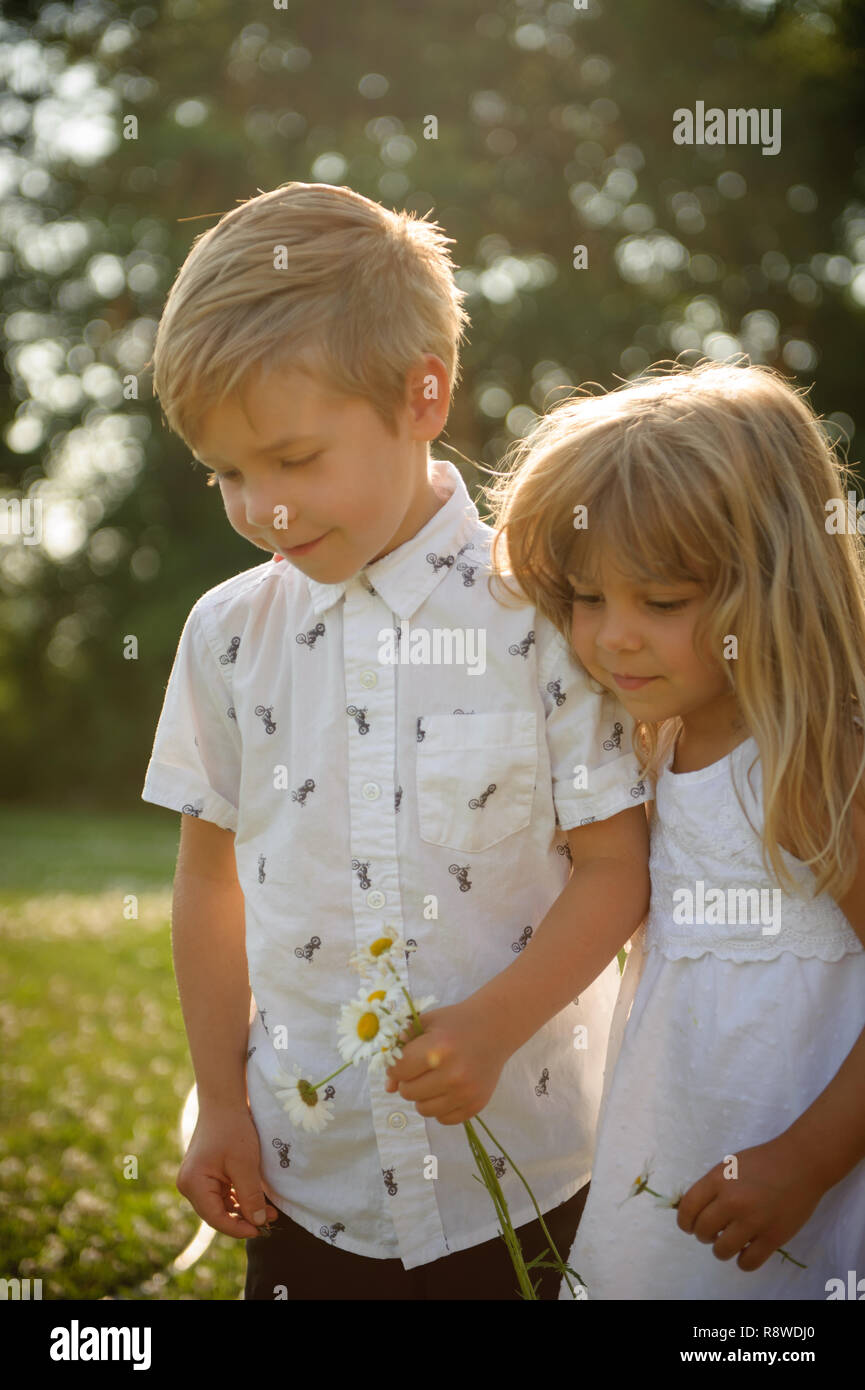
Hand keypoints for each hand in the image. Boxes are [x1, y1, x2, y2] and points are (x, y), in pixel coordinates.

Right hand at [176, 1101, 279, 1237]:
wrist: (224, 1102)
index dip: (238, 1228)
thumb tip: (259, 1222)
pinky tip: (258, 1200)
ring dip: (244, 1210)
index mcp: (193, 1184)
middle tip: (270, 1221)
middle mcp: (189, 1185)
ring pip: (221, 1205)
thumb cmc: (232, 1129)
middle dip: (244, 1219)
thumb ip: (251, 1196)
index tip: (261, 1230)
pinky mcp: (205, 1175)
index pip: (216, 1218)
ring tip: (269, 1212)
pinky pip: (222, 1194)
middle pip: (217, 1213)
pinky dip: (239, 1198)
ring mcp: (196, 1180)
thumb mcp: (245, 1165)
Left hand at [383, 1001, 510, 1124]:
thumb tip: (388, 1087)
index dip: (395, 1065)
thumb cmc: (455, 1023)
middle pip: (407, 1092)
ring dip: (422, 1096)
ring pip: (423, 1109)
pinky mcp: (475, 1105)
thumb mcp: (425, 1024)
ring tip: (433, 1079)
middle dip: (408, 1081)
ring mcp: (466, 1093)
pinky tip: (447, 1089)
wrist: (495, 1028)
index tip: (405, 1059)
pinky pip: (443, 1119)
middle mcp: (453, 1074)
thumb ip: (400, 1049)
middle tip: (421, 1068)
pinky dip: (440, 1107)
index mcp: (437, 1049)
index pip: (398, 1071)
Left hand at [675, 1135, 825, 1270]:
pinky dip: (743, 1261)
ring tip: (730, 1241)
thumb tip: (692, 1211)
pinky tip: (747, 1251)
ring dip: (721, 1249)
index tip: (690, 1226)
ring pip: (721, 1251)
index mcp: (718, 1180)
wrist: (801, 1163)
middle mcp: (732, 1201)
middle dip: (704, 1235)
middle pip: (702, 1231)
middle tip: (713, 1232)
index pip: (687, 1209)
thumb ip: (711, 1187)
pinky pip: (748, 1262)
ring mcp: (753, 1220)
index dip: (685, 1222)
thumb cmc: (763, 1162)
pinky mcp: (773, 1237)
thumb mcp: (729, 1166)